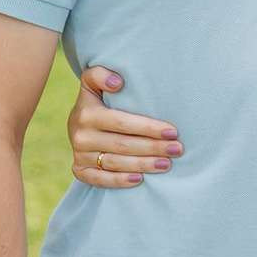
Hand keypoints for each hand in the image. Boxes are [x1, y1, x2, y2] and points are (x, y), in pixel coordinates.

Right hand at [68, 65, 180, 188]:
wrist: (78, 121)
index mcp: (87, 113)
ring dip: (143, 165)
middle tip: (177, 149)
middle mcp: (80, 135)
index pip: (122, 123)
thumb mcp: (93, 82)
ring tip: (167, 164)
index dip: (149, 128)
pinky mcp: (79, 170)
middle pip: (123, 145)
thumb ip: (100, 75)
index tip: (173, 131)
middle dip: (153, 148)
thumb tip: (118, 83)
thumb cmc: (98, 99)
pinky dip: (119, 181)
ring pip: (115, 163)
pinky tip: (140, 179)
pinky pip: (99, 179)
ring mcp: (79, 154)